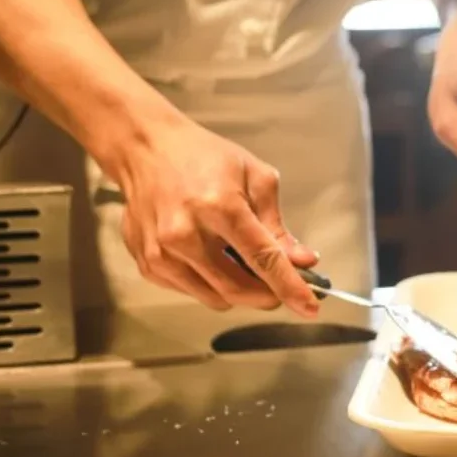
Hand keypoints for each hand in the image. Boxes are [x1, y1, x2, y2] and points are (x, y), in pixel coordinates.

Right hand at [104, 117, 320, 314]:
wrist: (145, 149)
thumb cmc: (204, 157)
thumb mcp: (254, 177)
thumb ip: (278, 225)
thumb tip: (302, 262)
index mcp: (219, 206)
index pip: (262, 259)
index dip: (290, 287)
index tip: (310, 307)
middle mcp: (186, 234)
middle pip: (239, 289)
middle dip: (268, 295)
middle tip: (282, 286)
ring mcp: (162, 253)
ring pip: (217, 298)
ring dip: (241, 292)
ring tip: (244, 264)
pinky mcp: (148, 265)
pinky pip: (193, 292)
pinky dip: (213, 285)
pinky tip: (214, 258)